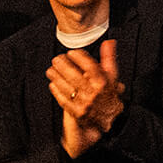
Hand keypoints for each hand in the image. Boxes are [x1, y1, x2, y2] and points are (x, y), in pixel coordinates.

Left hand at [48, 40, 124, 155]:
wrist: (107, 120)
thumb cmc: (108, 95)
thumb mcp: (111, 76)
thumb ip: (109, 58)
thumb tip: (109, 42)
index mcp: (104, 83)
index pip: (91, 67)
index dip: (80, 58)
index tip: (72, 52)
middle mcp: (95, 94)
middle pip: (76, 77)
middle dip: (64, 66)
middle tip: (56, 59)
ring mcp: (85, 104)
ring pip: (68, 88)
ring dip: (57, 77)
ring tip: (51, 70)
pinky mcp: (77, 113)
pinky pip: (64, 101)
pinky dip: (57, 91)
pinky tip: (53, 84)